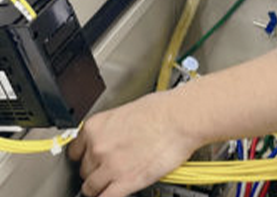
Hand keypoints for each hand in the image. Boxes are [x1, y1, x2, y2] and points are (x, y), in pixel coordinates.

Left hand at [68, 91, 196, 196]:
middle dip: (96, 170)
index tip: (90, 159)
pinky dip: (108, 196)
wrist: (180, 118)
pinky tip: (114, 192)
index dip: (85, 156)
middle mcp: (97, 147)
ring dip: (100, 187)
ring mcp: (110, 167)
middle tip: (109, 166)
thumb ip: (112, 129)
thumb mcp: (127, 111)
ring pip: (90, 188)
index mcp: (96, 127)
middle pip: (83, 170)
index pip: (74, 151)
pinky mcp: (125, 183)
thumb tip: (112, 136)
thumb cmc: (162, 110)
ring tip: (112, 182)